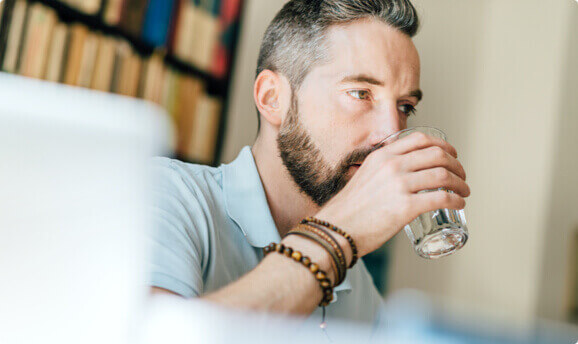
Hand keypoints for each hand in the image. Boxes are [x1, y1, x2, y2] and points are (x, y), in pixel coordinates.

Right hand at [315, 132, 469, 256]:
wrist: (335, 230)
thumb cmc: (349, 209)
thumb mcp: (364, 176)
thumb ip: (382, 172)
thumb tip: (403, 176)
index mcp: (382, 156)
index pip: (420, 140)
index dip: (443, 145)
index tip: (451, 154)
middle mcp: (392, 166)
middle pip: (437, 155)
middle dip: (456, 164)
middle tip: (461, 176)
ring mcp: (399, 186)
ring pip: (443, 175)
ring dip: (460, 183)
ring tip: (463, 192)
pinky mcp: (405, 207)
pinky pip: (441, 198)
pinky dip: (456, 200)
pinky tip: (458, 204)